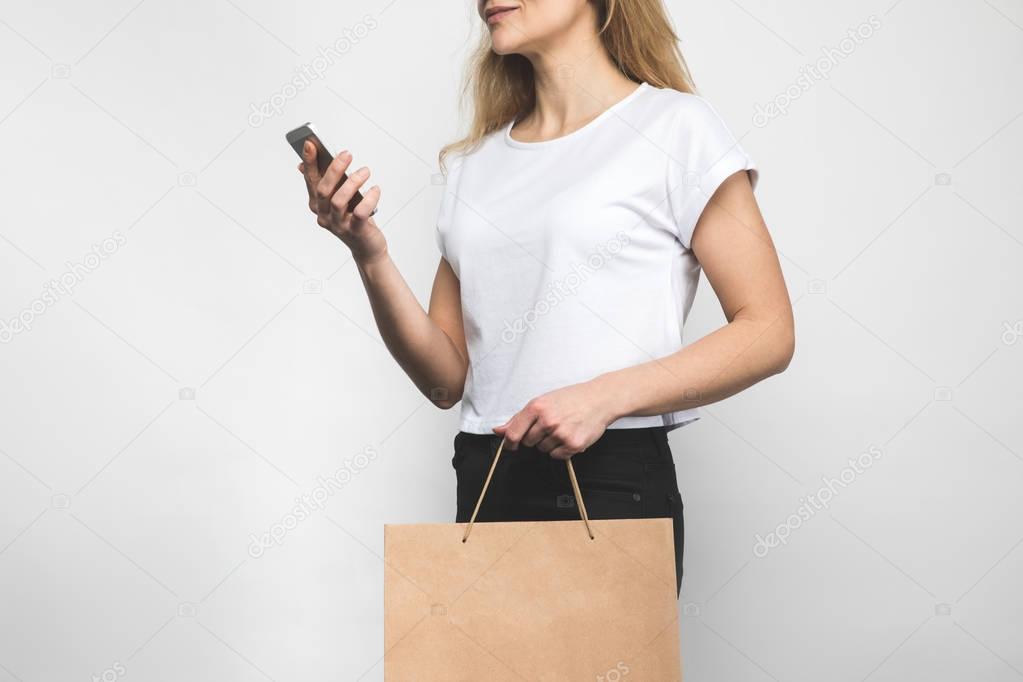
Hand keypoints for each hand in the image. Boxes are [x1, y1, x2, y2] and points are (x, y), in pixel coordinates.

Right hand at [298, 141, 386, 264]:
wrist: (367, 247)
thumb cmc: (353, 218)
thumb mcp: (338, 198)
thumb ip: (325, 182)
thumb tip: (304, 164)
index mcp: (317, 204)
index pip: (310, 180)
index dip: (309, 162)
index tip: (311, 144)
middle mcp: (324, 215)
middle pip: (323, 189)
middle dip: (334, 169)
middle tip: (347, 154)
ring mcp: (338, 225)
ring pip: (339, 200)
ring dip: (353, 182)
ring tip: (365, 171)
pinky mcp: (355, 231)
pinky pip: (360, 213)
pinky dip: (369, 199)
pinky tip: (376, 189)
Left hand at [493, 381, 619, 458]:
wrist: (599, 399)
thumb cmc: (572, 398)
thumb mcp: (543, 401)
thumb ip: (519, 418)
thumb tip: (499, 431)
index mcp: (537, 407)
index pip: (514, 433)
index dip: (509, 442)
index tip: (510, 446)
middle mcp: (548, 420)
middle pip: (528, 443)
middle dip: (535, 437)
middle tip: (549, 426)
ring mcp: (561, 433)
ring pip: (543, 449)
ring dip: (550, 443)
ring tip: (562, 428)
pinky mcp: (573, 444)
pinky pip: (557, 456)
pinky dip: (561, 449)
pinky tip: (569, 435)